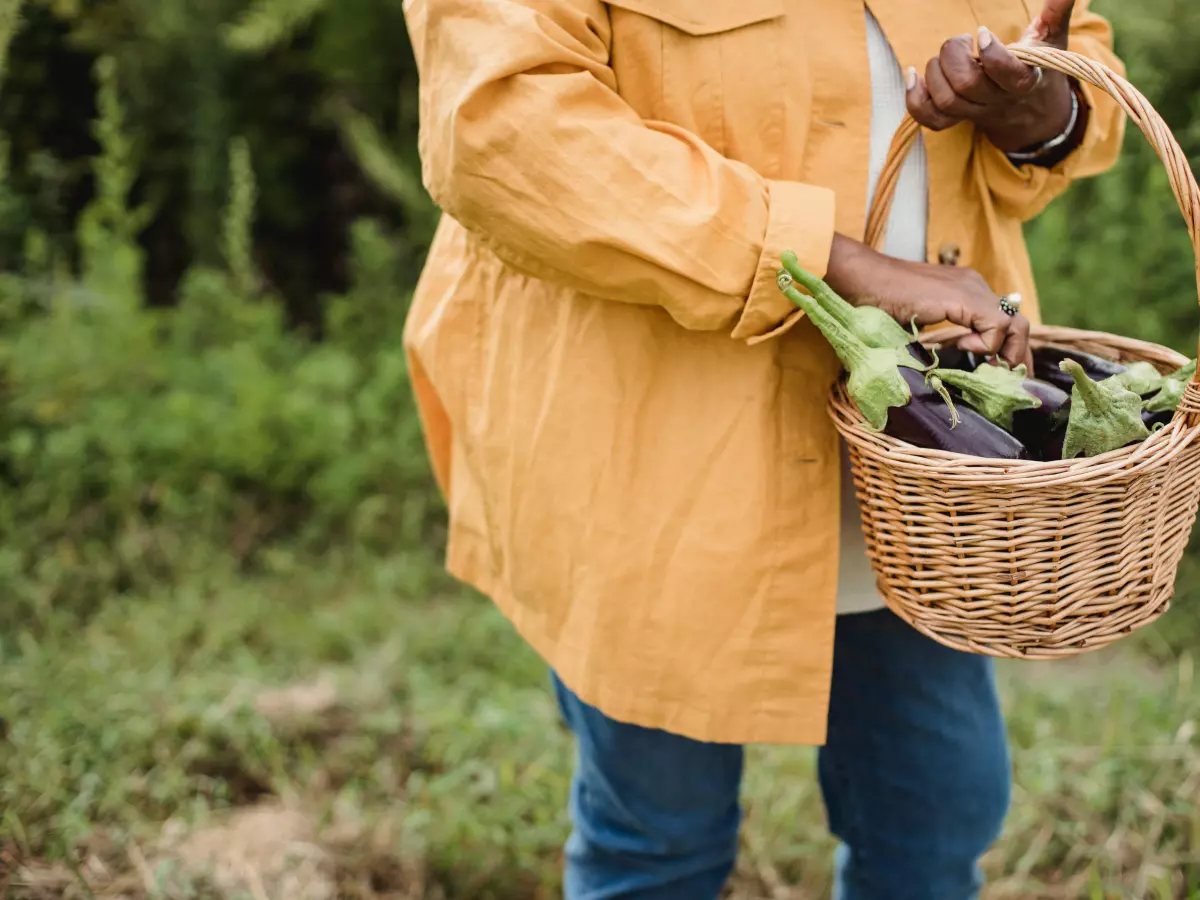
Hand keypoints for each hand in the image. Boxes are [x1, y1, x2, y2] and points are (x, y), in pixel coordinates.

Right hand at [824, 235, 1031, 367]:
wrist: (861, 279)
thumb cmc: (876, 302)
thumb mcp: (916, 325)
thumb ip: (936, 339)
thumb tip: (948, 367)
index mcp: (964, 291)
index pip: (1004, 321)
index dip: (1008, 350)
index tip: (1000, 375)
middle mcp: (974, 286)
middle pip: (1018, 323)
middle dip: (1018, 357)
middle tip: (1008, 383)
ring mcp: (971, 289)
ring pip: (1015, 324)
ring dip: (1007, 354)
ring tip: (987, 370)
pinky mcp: (964, 297)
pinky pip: (997, 325)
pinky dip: (986, 344)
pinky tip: (962, 348)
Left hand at [905, 0, 1076, 152]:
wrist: (1028, 111)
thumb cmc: (1039, 65)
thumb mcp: (1052, 37)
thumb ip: (1057, 9)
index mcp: (1025, 80)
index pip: (1007, 73)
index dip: (991, 54)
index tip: (982, 33)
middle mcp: (998, 100)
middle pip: (967, 85)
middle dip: (954, 56)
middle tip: (962, 42)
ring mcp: (975, 113)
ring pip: (946, 101)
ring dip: (935, 72)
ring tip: (945, 57)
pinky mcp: (955, 119)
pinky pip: (929, 119)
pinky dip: (915, 99)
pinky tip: (914, 75)